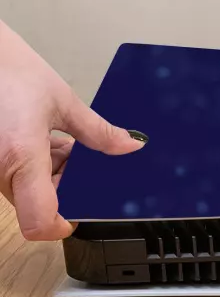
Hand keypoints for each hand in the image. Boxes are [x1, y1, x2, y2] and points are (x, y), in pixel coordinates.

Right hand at [0, 21, 145, 239]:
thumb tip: (130, 146)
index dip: (65, 226)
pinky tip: (51, 140)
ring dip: (56, 175)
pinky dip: (40, 165)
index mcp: (21, 158)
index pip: (40, 221)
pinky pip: (20, 176)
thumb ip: (98, 131)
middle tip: (85, 163)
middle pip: (41, 205)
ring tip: (67, 143)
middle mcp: (1, 170)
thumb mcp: (62, 101)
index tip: (86, 212)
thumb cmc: (7, 70)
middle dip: (69, 188)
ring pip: (32, 191)